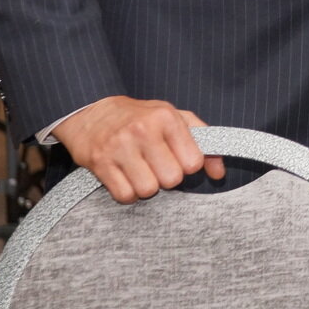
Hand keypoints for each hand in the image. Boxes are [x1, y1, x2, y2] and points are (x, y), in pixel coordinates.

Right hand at [52, 96, 224, 203]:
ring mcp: (119, 147)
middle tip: (156, 165)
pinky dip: (128, 193)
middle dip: (167, 177)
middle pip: (172, 179)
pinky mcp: (100, 164)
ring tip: (140, 170)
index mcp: (166, 118)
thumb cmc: (139, 117)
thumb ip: (204, 141)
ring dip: (147, 186)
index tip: (177, 158)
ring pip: (148, 190)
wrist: (89, 113)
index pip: (193, 162)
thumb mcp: (174, 118)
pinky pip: (125, 196)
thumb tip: (219, 174)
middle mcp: (143, 130)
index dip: (188, 165)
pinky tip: (125, 177)